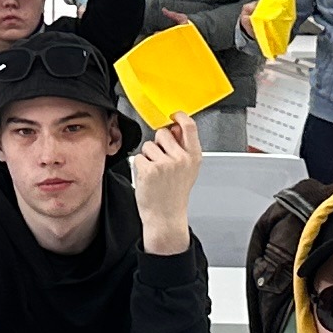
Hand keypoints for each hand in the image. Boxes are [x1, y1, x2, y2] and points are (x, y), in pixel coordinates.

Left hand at [128, 115, 202, 252]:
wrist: (166, 217)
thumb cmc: (174, 195)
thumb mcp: (188, 170)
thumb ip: (183, 148)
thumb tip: (175, 127)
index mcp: (193, 157)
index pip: (189, 126)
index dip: (179, 116)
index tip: (173, 115)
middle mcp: (181, 158)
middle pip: (163, 133)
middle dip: (158, 144)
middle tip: (161, 162)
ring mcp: (165, 163)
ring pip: (149, 145)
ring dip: (148, 157)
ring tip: (156, 174)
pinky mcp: (149, 169)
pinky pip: (139, 157)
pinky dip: (140, 166)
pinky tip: (148, 178)